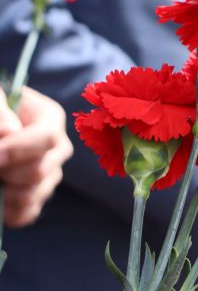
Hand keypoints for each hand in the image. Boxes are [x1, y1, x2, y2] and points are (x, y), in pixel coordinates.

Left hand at [0, 87, 72, 226]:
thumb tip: (9, 131)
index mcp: (49, 118)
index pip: (46, 137)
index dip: (17, 150)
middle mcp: (57, 147)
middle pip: (40, 171)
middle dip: (7, 174)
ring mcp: (50, 173)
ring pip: (33, 195)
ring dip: (5, 194)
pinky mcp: (38, 195)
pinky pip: (28, 213)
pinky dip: (9, 212)